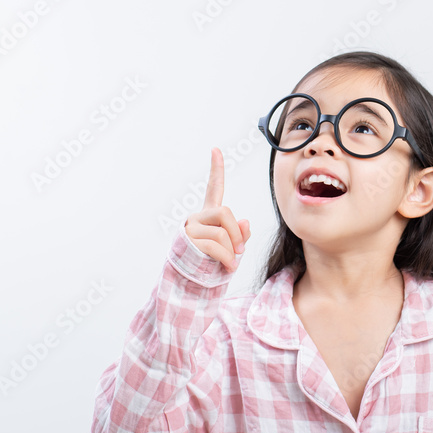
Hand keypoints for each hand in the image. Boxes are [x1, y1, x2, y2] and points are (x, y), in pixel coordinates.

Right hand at [184, 147, 251, 271]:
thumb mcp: (233, 248)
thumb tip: (245, 221)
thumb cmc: (213, 264)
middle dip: (236, 233)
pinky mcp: (187, 240)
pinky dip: (227, 258)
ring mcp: (190, 228)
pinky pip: (215, 245)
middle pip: (225, 213)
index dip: (216, 169)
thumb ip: (241, 233)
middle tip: (241, 250)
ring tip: (232, 262)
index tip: (215, 149)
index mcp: (209, 215)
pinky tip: (229, 266)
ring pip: (221, 232)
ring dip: (231, 251)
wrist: (192, 283)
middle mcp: (197, 217)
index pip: (214, 188)